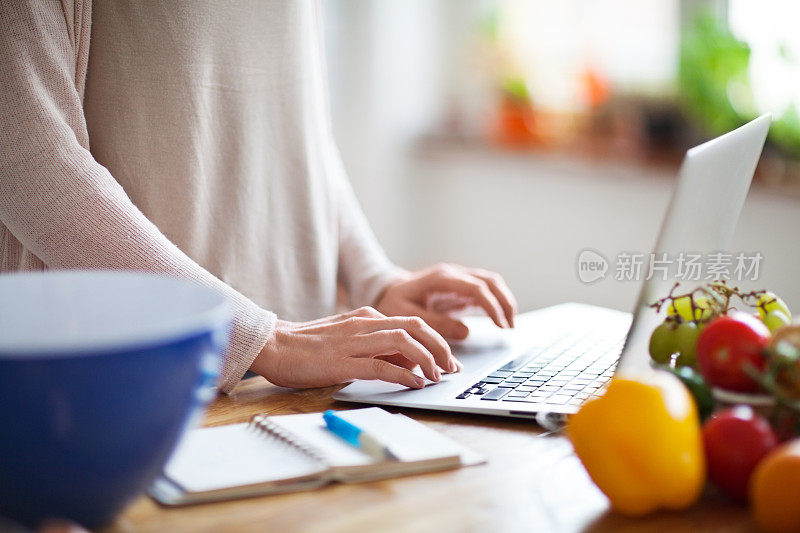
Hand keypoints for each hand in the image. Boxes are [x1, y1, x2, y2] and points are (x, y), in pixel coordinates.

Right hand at [250, 307, 458, 389]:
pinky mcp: (342, 362)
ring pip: (404, 343)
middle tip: (451, 368)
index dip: (436, 341)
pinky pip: (381, 367)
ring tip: (436, 377)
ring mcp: (354, 342)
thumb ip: (376, 347)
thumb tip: (408, 363)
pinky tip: (414, 384)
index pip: (413, 323)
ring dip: (427, 361)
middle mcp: (364, 324)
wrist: (272, 345)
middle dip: (440, 348)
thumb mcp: (348, 339)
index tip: (448, 360)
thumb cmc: (308, 346)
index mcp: (367, 317)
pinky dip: (404, 376)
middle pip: (416, 328)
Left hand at [375, 263, 516, 339]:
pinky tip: (499, 318)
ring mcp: (457, 278)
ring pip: (490, 282)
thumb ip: (436, 323)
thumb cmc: (394, 304)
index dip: (492, 306)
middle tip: (509, 326)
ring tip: (508, 324)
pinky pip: (484, 289)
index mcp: (441, 279)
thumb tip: (466, 331)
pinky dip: (495, 301)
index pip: (476, 287)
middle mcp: (452, 274)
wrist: (386, 291)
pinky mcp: (459, 286)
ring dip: (503, 300)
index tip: (501, 325)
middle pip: (489, 281)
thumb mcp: (408, 317)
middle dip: (504, 302)